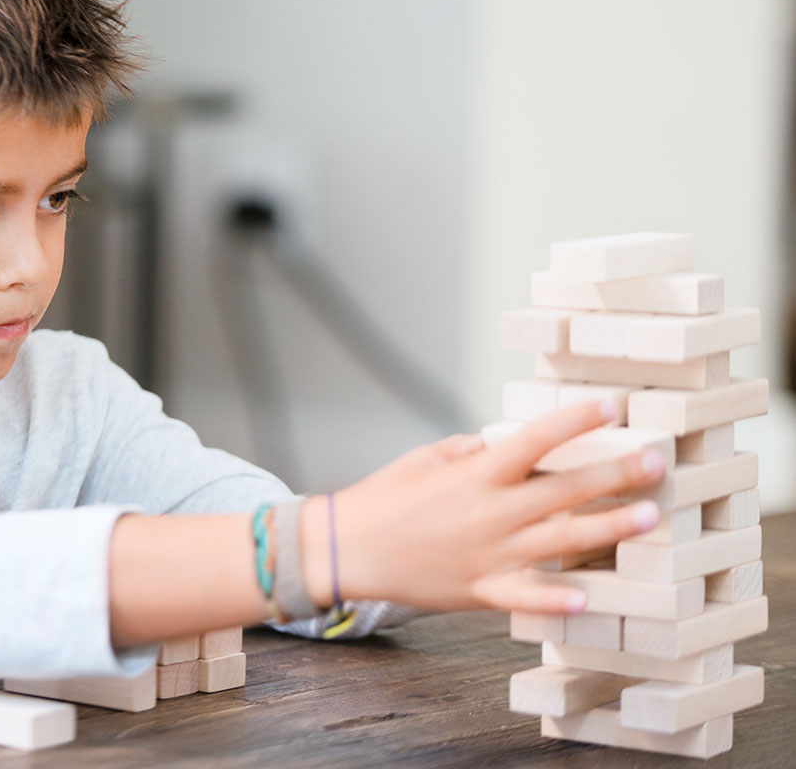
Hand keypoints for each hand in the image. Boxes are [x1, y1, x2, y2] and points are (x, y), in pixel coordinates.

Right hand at [303, 402, 664, 613]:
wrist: (348, 548)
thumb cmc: (385, 496)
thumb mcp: (427, 458)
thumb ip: (472, 449)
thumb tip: (506, 441)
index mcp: (475, 473)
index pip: (536, 439)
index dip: (575, 420)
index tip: (610, 405)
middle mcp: (489, 511)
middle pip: (564, 490)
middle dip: (615, 474)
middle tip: (656, 464)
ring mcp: (488, 553)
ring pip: (561, 541)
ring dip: (608, 529)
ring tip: (647, 517)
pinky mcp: (480, 589)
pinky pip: (525, 597)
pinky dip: (556, 599)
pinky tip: (590, 596)